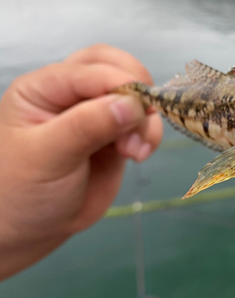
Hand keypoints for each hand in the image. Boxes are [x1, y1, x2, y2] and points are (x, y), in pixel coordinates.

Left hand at [0, 44, 162, 279]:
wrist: (28, 231)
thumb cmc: (20, 192)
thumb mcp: (47, 156)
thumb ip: (87, 126)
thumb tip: (132, 103)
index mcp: (44, 88)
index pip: (89, 69)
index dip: (119, 82)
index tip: (138, 109)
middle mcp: (71, 95)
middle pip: (114, 66)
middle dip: (136, 88)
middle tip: (145, 113)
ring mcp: (96, 116)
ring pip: (134, 96)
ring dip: (145, 119)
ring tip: (136, 152)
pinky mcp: (115, 137)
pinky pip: (142, 123)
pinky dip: (150, 134)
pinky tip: (140, 155)